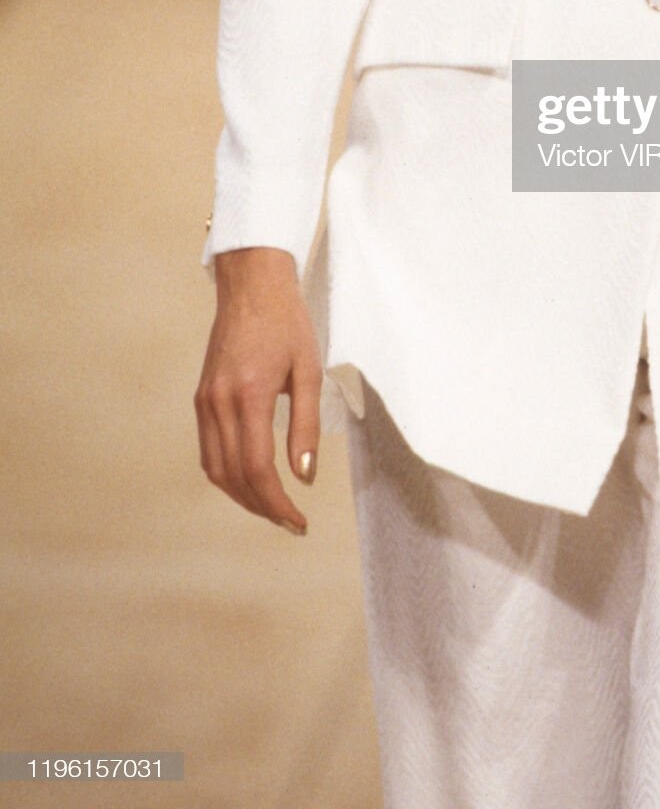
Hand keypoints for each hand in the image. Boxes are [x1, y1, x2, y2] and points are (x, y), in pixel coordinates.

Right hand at [194, 247, 322, 534]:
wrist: (252, 286)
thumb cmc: (287, 322)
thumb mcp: (308, 370)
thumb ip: (305, 426)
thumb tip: (304, 476)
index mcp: (248, 394)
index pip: (256, 468)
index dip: (277, 503)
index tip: (298, 522)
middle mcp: (218, 402)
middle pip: (232, 476)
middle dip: (261, 507)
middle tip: (291, 522)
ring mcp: (204, 401)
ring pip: (215, 469)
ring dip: (242, 495)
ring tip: (273, 508)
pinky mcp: (201, 397)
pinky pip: (208, 450)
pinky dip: (227, 473)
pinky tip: (250, 479)